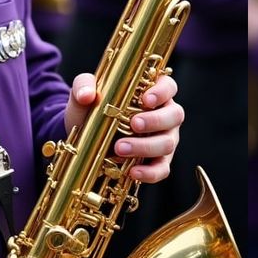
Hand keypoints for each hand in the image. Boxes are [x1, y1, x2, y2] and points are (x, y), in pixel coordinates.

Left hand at [63, 72, 182, 183]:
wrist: (83, 136)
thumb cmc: (91, 109)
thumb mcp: (84, 93)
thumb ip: (83, 85)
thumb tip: (87, 96)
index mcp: (153, 93)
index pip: (169, 86)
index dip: (162, 91)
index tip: (146, 99)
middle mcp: (165, 116)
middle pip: (175, 115)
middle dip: (155, 121)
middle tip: (134, 124)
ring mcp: (164, 139)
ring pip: (168, 143)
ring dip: (146, 147)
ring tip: (120, 148)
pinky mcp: (158, 162)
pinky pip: (161, 169)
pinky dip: (149, 172)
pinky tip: (133, 172)